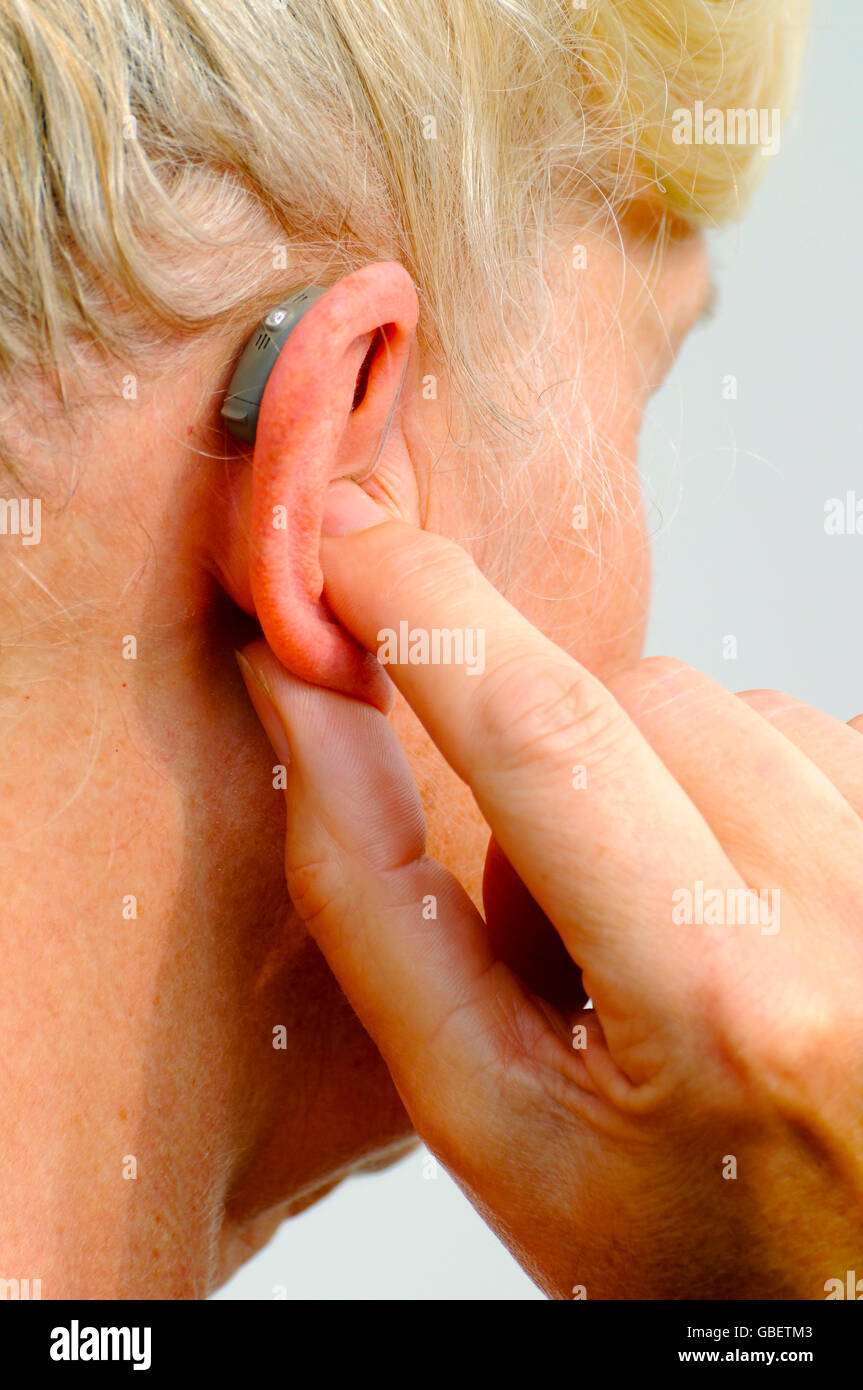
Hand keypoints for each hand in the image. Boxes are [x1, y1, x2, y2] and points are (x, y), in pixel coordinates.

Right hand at [238, 509, 862, 1299]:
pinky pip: (799, 727)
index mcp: (714, 1004)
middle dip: (545, 762)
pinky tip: (739, 905)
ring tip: (664, 933)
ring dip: (649, 786)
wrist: (827, 1284)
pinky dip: (734, 787)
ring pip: (719, 704)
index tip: (351, 548)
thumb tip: (303, 700)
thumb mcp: (479, 1109)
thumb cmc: (664, 1234)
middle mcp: (846, 918)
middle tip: (564, 926)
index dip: (426, 611)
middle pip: (633, 696)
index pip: (543, 734)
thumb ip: (373, 898)